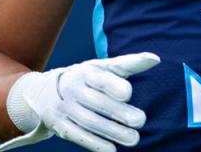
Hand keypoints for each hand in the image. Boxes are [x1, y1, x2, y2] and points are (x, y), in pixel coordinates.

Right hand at [0, 52, 159, 151]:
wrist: (44, 92)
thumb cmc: (87, 78)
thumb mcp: (103, 67)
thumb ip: (129, 64)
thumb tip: (155, 59)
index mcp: (86, 71)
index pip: (99, 78)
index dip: (112, 85)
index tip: (128, 93)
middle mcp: (73, 89)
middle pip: (96, 103)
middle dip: (118, 113)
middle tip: (140, 120)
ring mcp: (64, 108)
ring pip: (89, 122)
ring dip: (112, 132)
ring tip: (134, 139)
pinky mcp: (60, 126)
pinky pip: (78, 136)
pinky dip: (95, 144)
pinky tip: (112, 150)